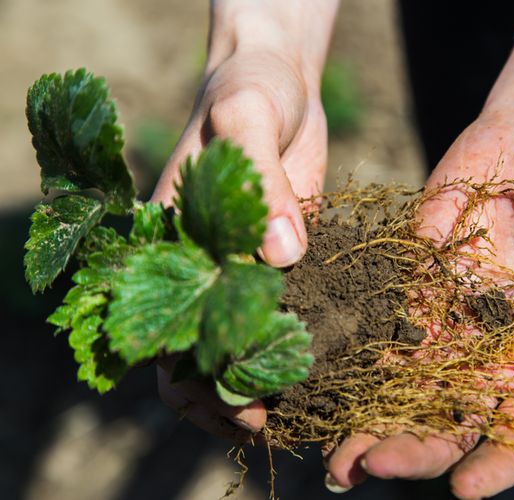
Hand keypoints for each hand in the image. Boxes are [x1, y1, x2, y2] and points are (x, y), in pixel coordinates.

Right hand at [152, 0, 336, 436]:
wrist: (279, 82)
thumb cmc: (247, 91)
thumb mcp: (245, 119)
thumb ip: (257, 182)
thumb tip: (282, 254)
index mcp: (170, 246)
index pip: (163, 335)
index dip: (194, 380)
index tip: (239, 405)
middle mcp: (203, 268)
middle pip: (203, 356)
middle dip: (232, 396)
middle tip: (276, 421)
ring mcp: (244, 268)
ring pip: (246, 343)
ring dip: (268, 379)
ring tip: (304, 407)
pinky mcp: (285, 261)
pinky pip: (288, 311)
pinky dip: (300, 340)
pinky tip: (329, 361)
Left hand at [326, 115, 513, 497]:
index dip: (494, 465)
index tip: (464, 489)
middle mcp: (486, 351)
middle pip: (446, 418)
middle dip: (411, 449)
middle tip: (369, 468)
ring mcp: (445, 317)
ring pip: (402, 382)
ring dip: (367, 418)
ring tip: (334, 454)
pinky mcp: (411, 280)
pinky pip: (379, 322)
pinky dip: (353, 353)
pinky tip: (325, 378)